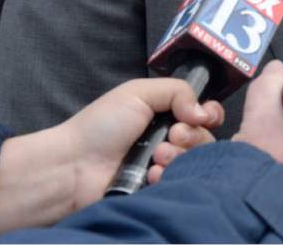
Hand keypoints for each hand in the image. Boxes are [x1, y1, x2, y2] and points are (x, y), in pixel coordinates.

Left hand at [0, 78, 223, 234]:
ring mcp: (165, 167)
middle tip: (171, 136)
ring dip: (179, 155)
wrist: (73, 168)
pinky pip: (181, 184)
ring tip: (157, 156)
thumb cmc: (101, 126)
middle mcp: (170, 140)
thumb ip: (178, 90)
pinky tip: (152, 175)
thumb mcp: (138, 92)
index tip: (201, 117)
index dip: (210, 114)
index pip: (205, 115)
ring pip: (196, 161)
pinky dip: (169, 177)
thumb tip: (204, 112)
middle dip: (192, 135)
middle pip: (205, 138)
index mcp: (166, 116)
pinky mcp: (159, 190)